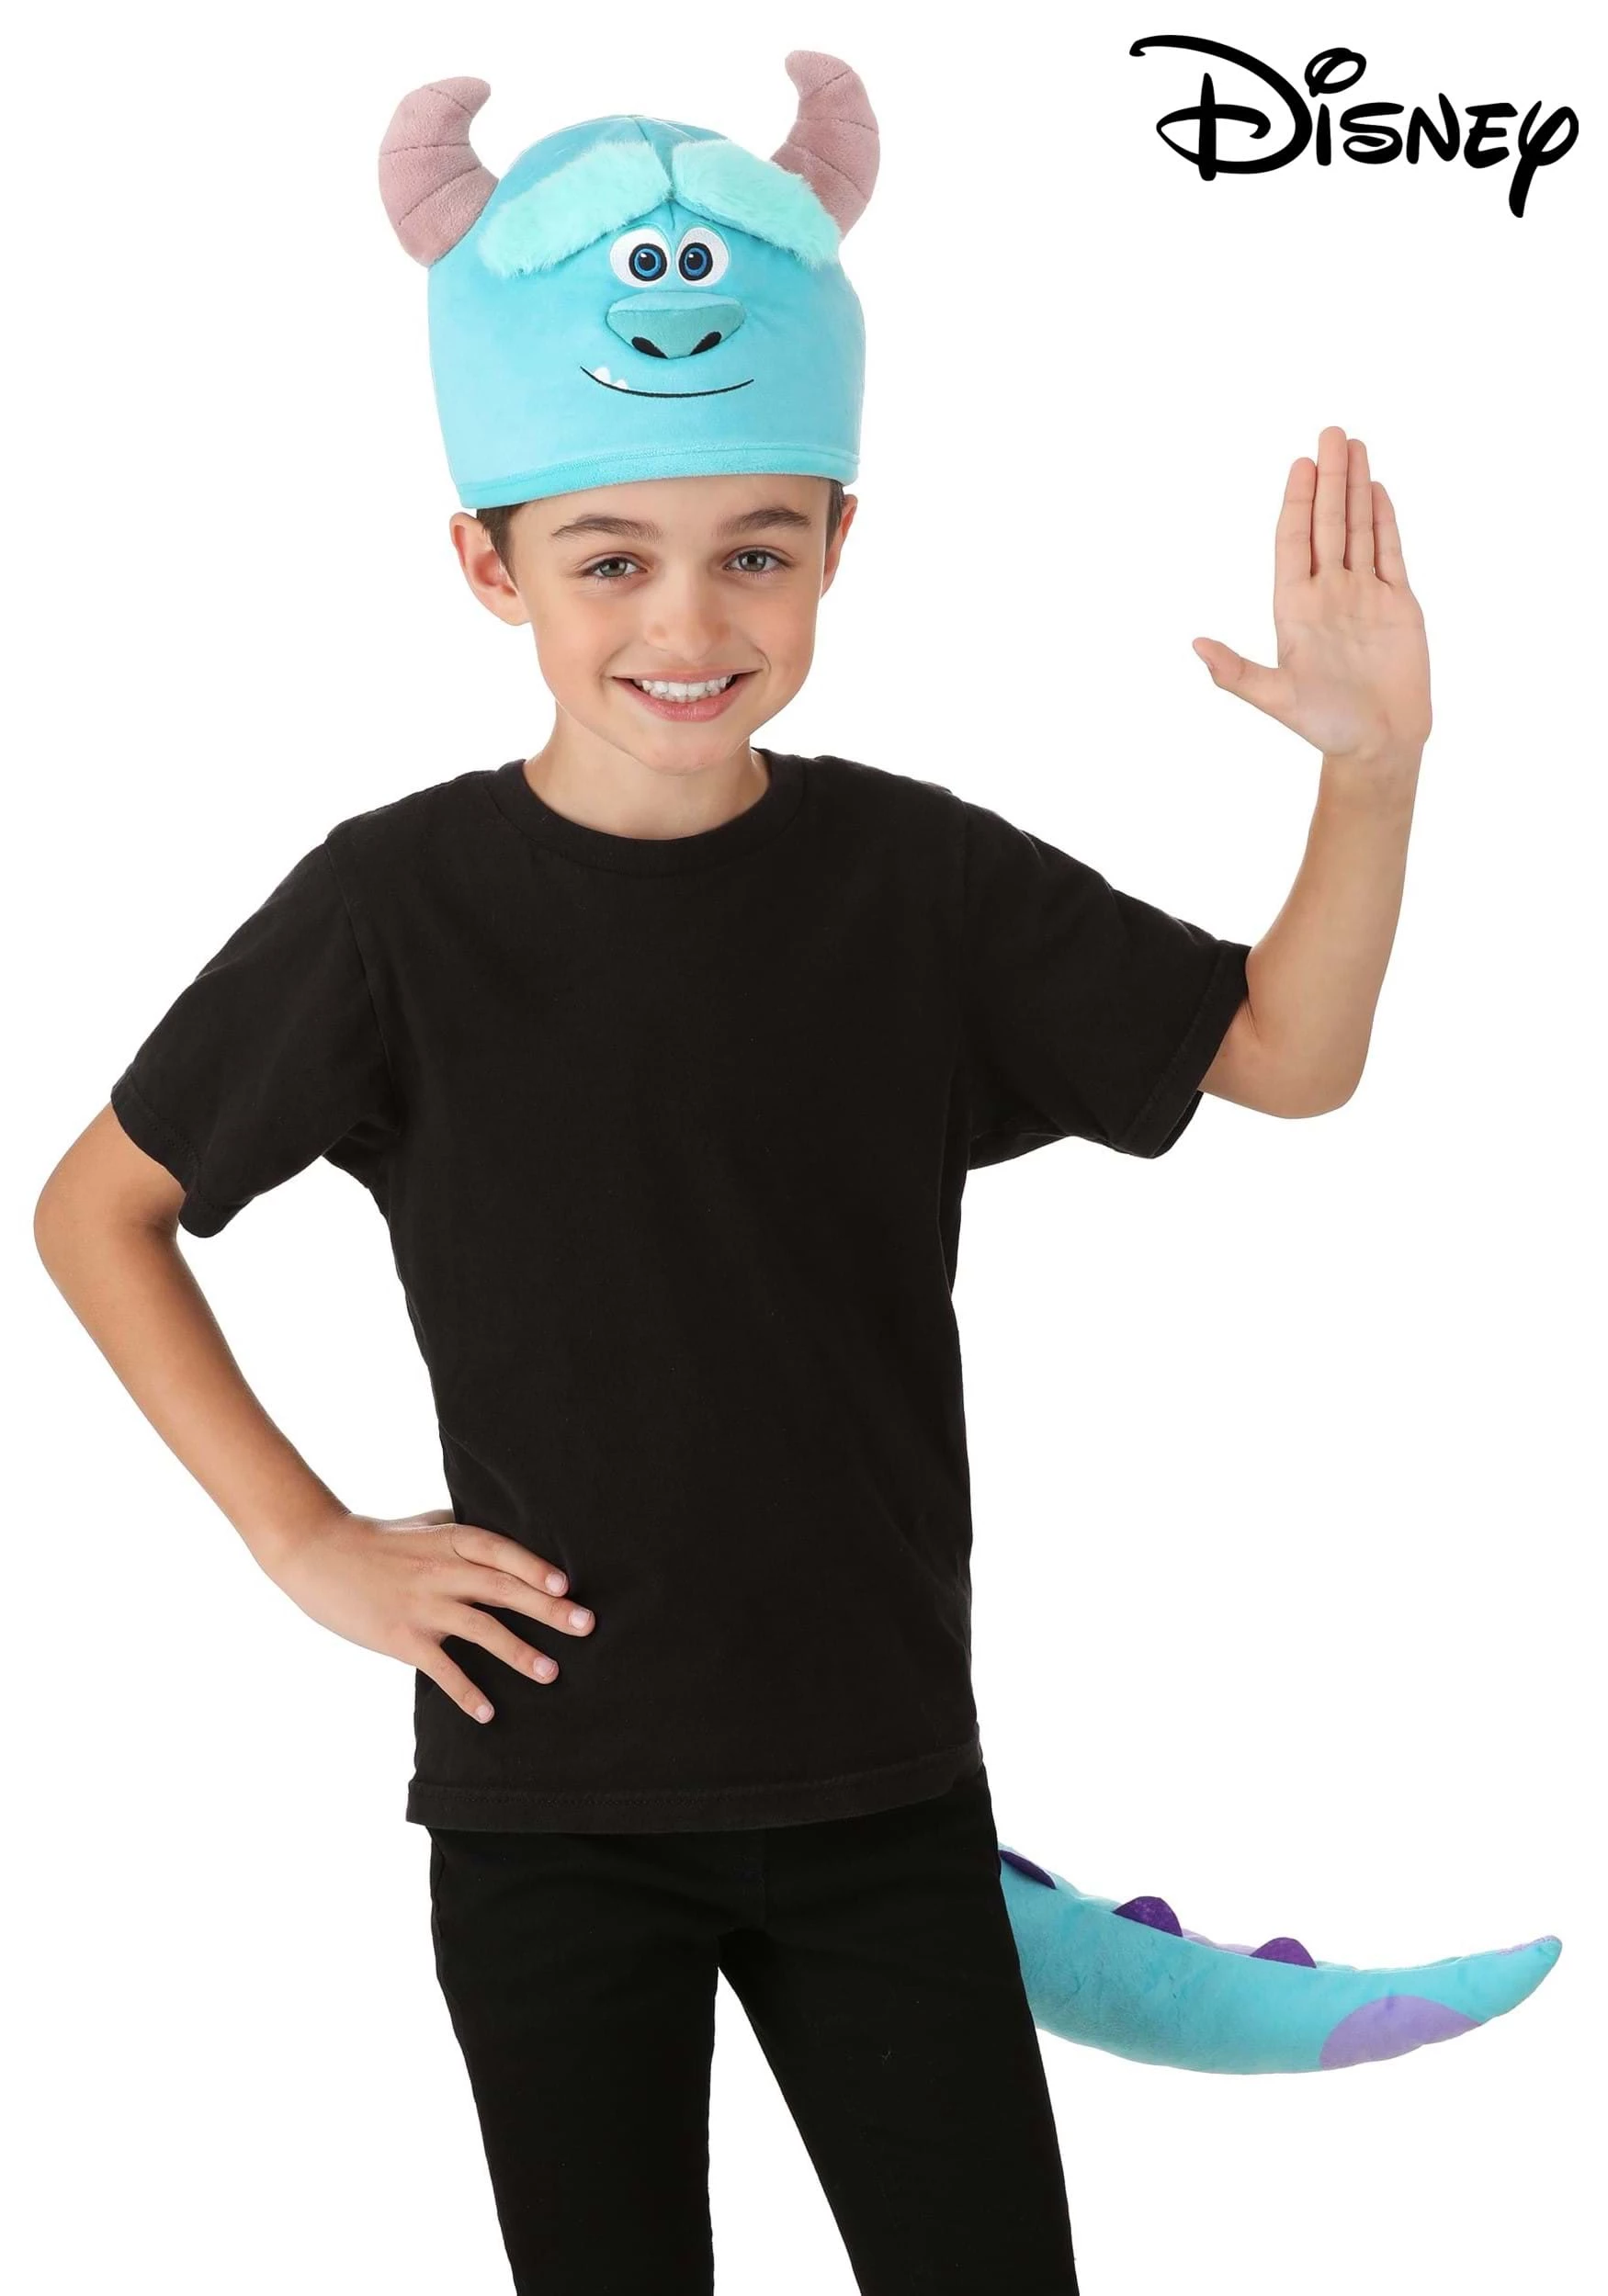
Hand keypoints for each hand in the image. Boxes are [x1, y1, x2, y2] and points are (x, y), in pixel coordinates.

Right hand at [266, 1505, 594, 1722]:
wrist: (317, 1554)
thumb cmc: (376, 1539)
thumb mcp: (424, 1524)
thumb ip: (461, 1530)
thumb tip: (505, 1536)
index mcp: (449, 1539)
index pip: (500, 1550)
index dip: (533, 1566)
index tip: (566, 1584)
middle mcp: (439, 1570)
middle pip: (502, 1589)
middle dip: (547, 1608)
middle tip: (585, 1626)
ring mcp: (421, 1606)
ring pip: (480, 1629)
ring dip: (518, 1652)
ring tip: (551, 1673)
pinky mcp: (401, 1638)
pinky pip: (441, 1668)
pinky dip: (466, 1691)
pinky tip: (489, 1713)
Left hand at [1193, 426, 1431, 764]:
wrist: (1379, 746)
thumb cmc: (1326, 727)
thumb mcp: (1276, 698)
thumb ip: (1237, 672)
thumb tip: (1195, 647)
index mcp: (1295, 608)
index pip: (1293, 541)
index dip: (1297, 502)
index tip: (1300, 463)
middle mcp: (1327, 594)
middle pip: (1327, 524)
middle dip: (1330, 479)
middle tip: (1331, 431)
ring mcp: (1362, 596)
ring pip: (1360, 529)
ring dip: (1356, 489)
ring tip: (1355, 446)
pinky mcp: (1397, 605)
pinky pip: (1390, 553)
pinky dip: (1385, 521)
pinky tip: (1378, 489)